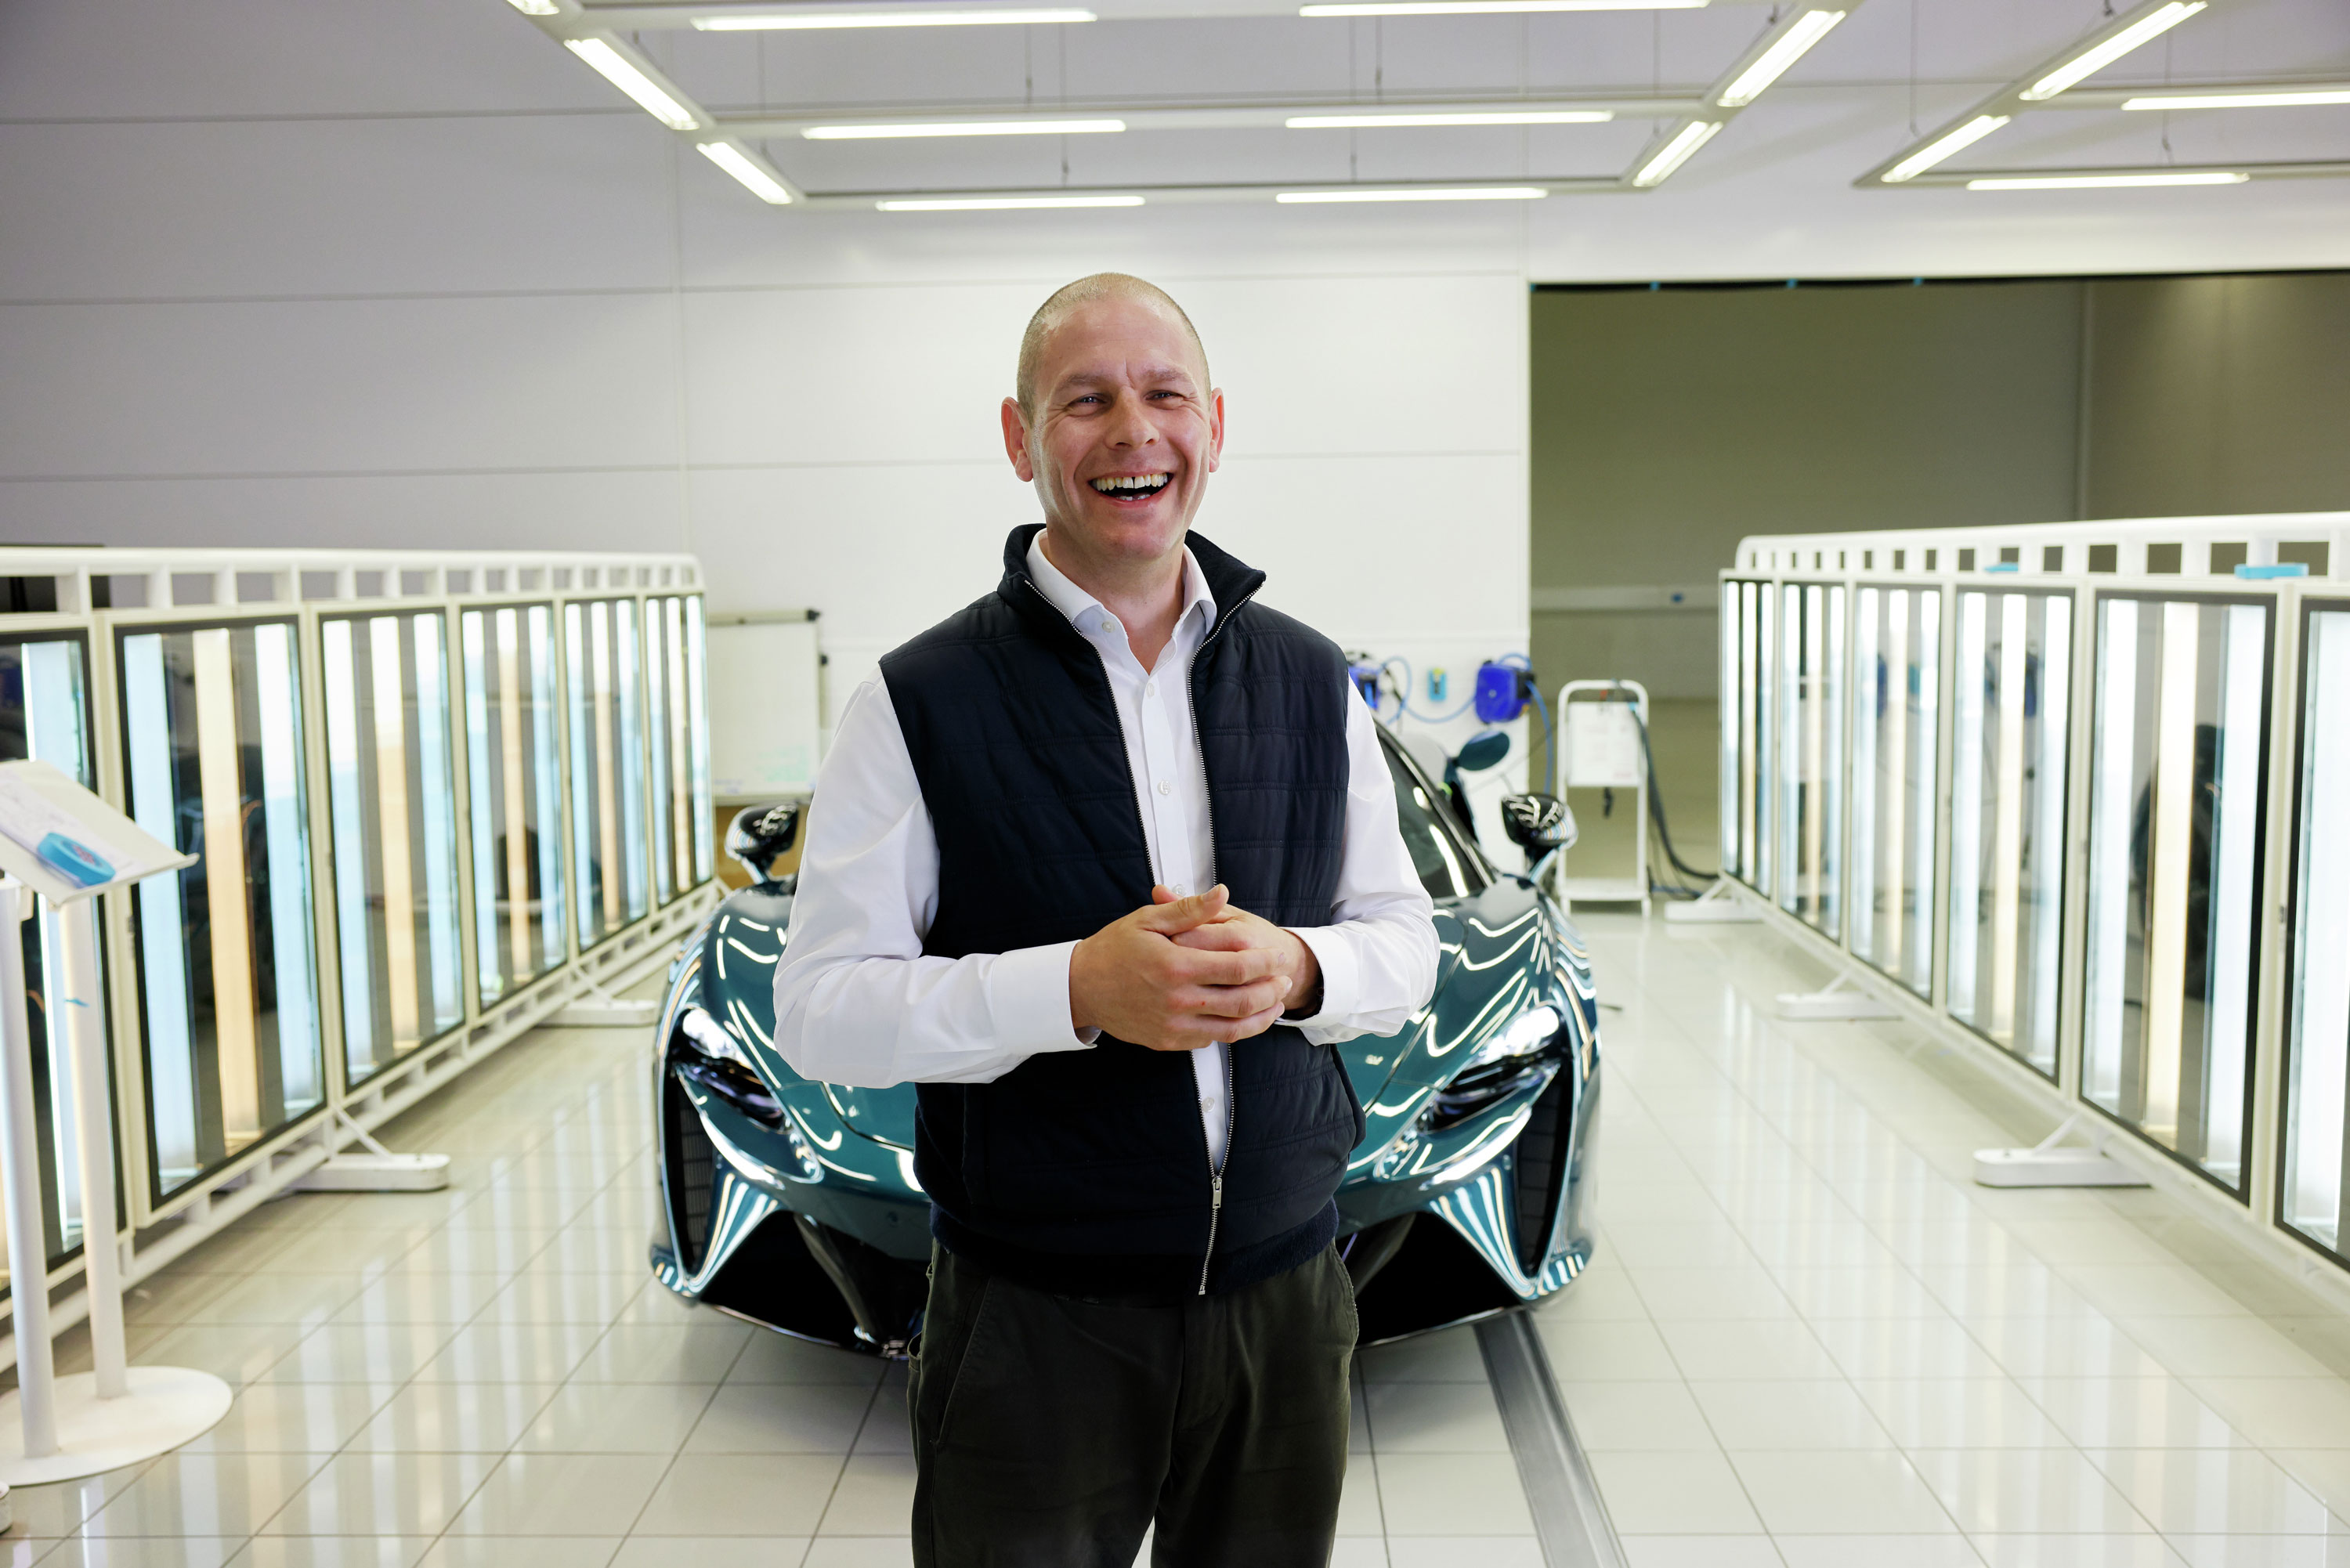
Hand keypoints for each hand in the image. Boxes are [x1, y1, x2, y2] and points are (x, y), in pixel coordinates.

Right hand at [1069, 885, 1295, 1051]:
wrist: (1081, 988)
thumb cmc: (1115, 949)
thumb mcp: (1147, 920)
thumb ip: (1189, 910)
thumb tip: (1223, 892)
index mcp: (1176, 966)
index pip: (1237, 967)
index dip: (1266, 962)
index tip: (1280, 956)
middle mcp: (1177, 1000)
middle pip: (1242, 1000)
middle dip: (1272, 989)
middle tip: (1286, 978)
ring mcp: (1173, 1025)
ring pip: (1233, 1027)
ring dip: (1262, 1015)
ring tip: (1278, 1001)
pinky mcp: (1169, 1041)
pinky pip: (1213, 1039)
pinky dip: (1238, 1030)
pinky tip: (1249, 1017)